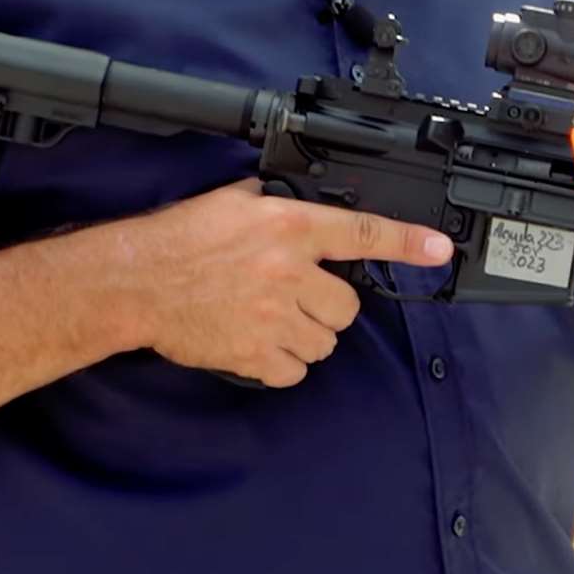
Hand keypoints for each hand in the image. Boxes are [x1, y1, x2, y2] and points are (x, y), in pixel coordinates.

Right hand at [113, 180, 452, 386]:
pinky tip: (260, 345)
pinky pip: (294, 371)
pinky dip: (282, 365)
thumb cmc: (178, 239)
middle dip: (328, 306)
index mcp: (288, 227)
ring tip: (272, 322)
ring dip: (307, 337)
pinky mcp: (254, 352)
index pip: (361, 233)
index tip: (439, 250)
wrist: (134, 280)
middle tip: (297, 298)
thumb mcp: (232, 201)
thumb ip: (275, 205)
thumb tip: (295, 204)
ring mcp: (273, 316)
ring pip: (325, 342)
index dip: (407, 242)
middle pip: (348, 305)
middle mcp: (288, 271)